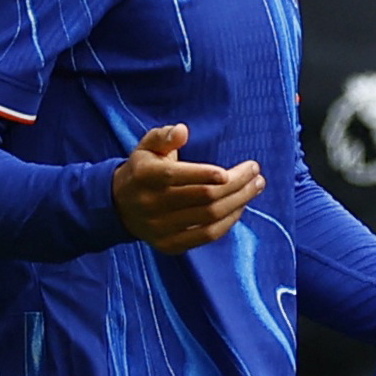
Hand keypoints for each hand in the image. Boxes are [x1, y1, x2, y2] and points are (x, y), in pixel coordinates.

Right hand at [112, 124, 265, 253]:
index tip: (229, 171)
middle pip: (202, 197)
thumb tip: (182, 130)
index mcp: (145, 176)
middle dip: (235, 184)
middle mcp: (151, 203)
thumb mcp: (147, 146)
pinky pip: (206, 236)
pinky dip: (228, 222)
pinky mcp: (169, 245)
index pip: (176, 176)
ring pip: (209, 217)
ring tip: (255, 186)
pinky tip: (241, 206)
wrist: (120, 206)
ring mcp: (160, 228)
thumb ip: (165, 136)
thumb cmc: (143, 169)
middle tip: (255, 172)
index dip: (204, 174)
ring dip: (239, 201)